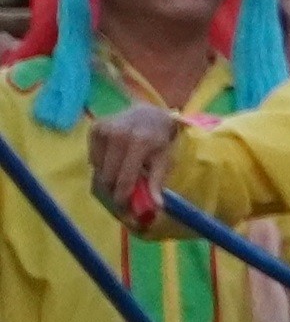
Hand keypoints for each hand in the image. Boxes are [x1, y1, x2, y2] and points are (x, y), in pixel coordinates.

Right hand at [84, 105, 181, 219]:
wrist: (148, 113)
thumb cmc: (159, 140)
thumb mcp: (164, 159)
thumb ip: (157, 182)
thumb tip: (156, 206)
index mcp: (139, 142)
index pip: (125, 178)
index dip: (122, 196)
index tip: (123, 208)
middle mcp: (118, 134)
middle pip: (108, 176)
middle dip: (114, 190)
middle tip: (122, 196)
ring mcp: (103, 130)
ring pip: (98, 169)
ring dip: (108, 178)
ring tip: (121, 174)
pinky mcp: (94, 128)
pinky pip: (93, 158)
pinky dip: (102, 165)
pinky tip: (114, 160)